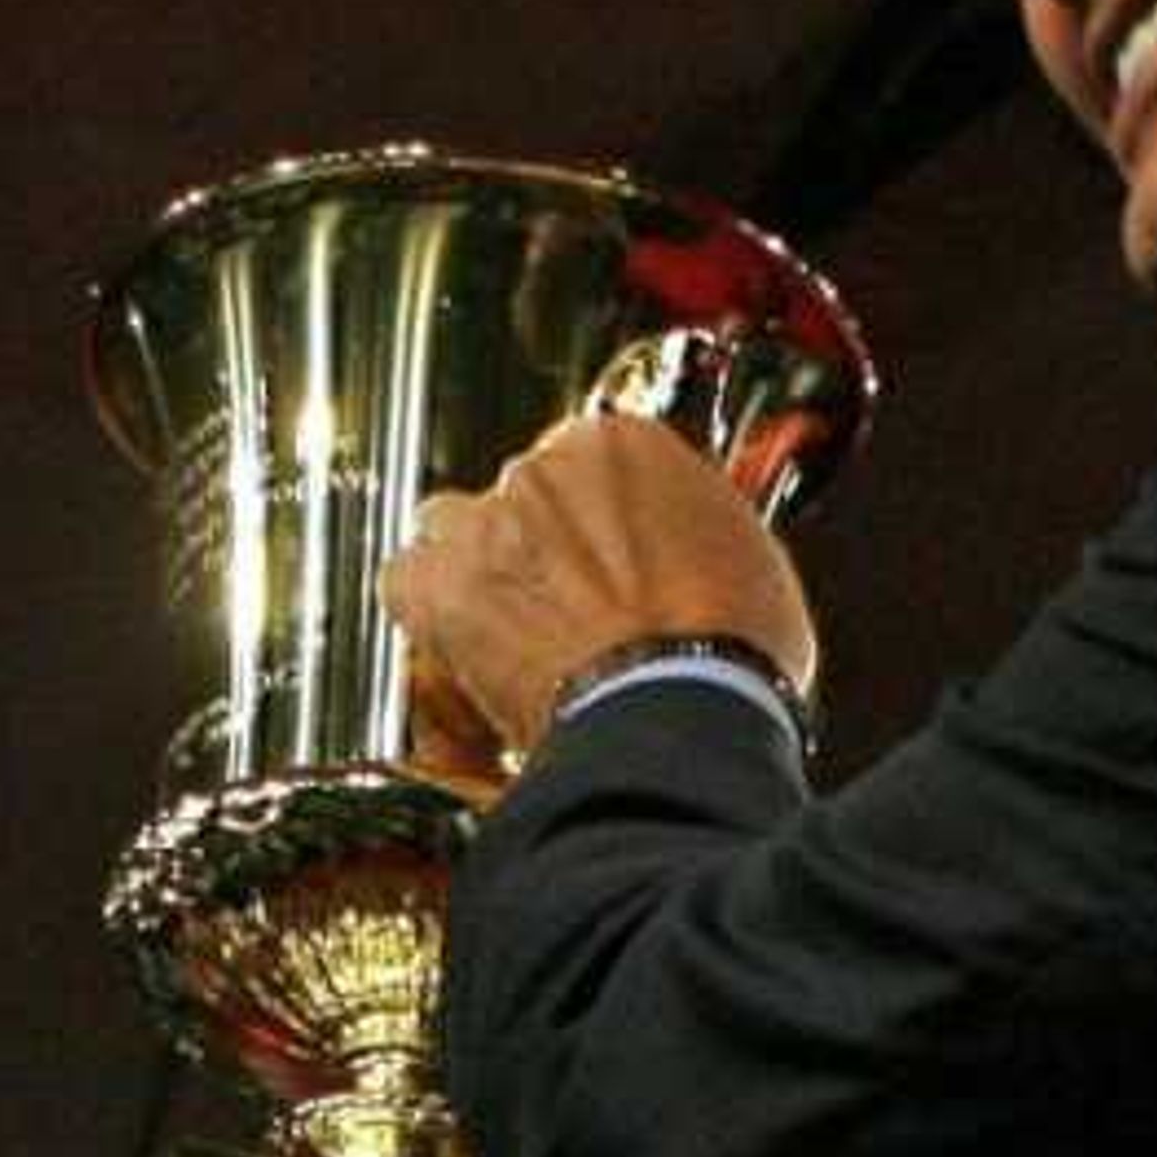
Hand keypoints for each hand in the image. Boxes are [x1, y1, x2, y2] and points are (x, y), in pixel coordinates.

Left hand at [382, 412, 816, 764]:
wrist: (676, 714)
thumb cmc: (724, 650)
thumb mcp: (748, 560)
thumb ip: (694, 528)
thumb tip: (689, 545)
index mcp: (623, 442)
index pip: (585, 462)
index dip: (594, 520)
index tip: (604, 557)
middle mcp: (544, 468)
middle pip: (517, 496)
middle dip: (536, 547)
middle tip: (567, 608)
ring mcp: (485, 525)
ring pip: (452, 530)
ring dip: (477, 573)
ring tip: (515, 632)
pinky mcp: (439, 588)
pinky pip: (407, 583)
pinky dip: (428, 615)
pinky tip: (463, 651)